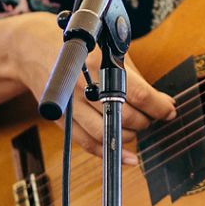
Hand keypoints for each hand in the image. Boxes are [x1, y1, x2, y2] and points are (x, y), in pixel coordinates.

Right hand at [9, 12, 174, 163]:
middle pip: (124, 116)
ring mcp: (70, 105)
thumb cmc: (81, 48)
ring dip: (130, 136)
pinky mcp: (62, 120)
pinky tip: (128, 157)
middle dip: (146, 120)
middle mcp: (83, 86)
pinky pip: (88, 144)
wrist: (35, 49)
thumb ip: (135, 76)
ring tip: (138, 127)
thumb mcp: (110, 50)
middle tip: (153, 116)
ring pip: (108, 133)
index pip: (137, 93)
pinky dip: (110, 153)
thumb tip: (163, 101)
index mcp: (99, 64)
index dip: (158, 106)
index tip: (169, 110)